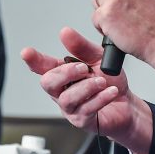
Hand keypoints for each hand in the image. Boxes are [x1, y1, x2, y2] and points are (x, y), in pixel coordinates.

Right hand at [21, 26, 151, 153]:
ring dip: (86, 87)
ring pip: (67, 99)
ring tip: (102, 81)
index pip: (43, 66)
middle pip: (48, 83)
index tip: (26, 52)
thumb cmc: (110, 82)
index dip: (33, 60)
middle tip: (83, 68)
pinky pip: (86, 110)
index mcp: (63, 74)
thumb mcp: (98, 59)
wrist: (128, 105)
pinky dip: (100, 98)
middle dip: (65, 73)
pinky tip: (111, 92)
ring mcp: (70, 108)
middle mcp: (62, 91)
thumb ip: (81, 47)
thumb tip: (65, 32)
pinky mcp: (82, 121)